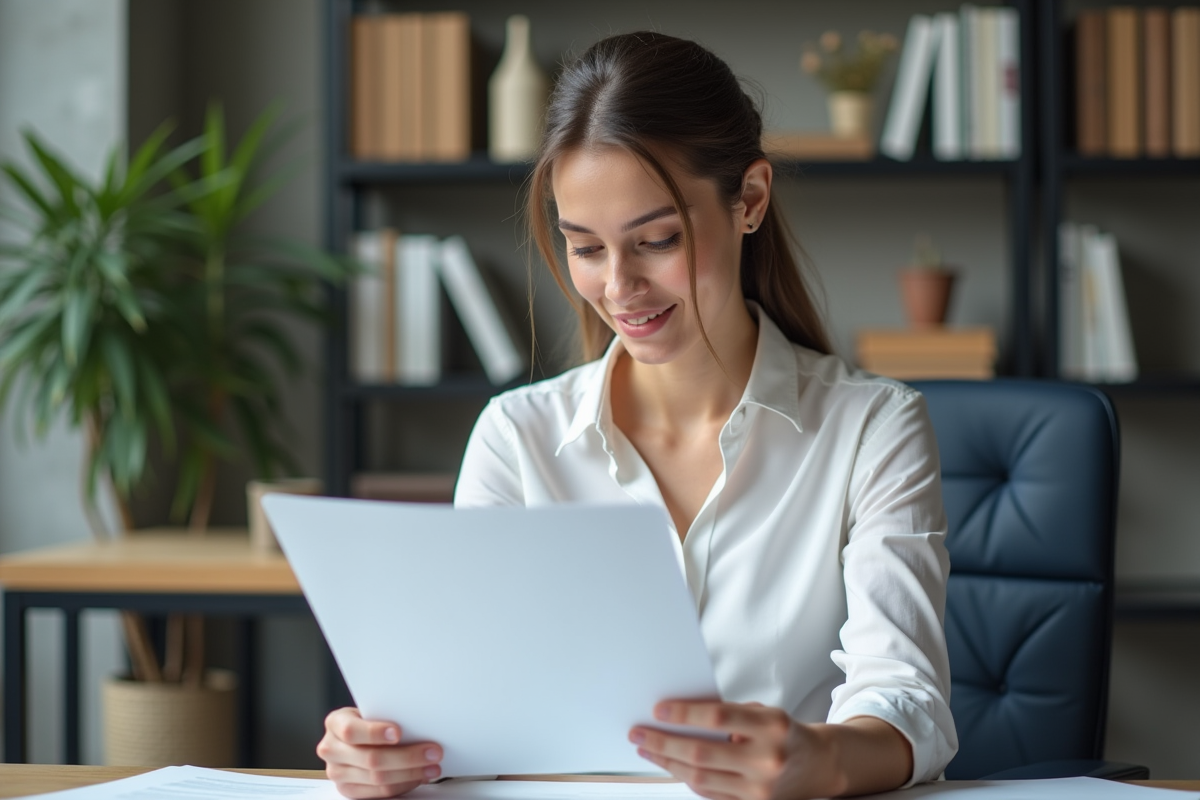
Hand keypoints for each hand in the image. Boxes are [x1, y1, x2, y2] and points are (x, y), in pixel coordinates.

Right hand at [317, 707, 443, 798]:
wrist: (355, 736)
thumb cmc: (368, 719)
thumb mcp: (370, 710)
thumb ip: (385, 715)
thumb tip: (420, 722)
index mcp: (335, 723)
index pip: (351, 730)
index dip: (375, 733)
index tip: (398, 732)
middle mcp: (331, 749)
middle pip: (370, 759)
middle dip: (407, 756)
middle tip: (433, 752)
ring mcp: (337, 773)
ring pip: (378, 778)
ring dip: (411, 773)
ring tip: (432, 767)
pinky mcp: (348, 790)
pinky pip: (379, 793)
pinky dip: (403, 784)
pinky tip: (418, 776)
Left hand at [629, 702, 912, 799]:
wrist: (819, 766)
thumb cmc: (784, 733)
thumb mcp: (763, 712)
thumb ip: (727, 714)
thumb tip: (679, 715)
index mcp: (772, 726)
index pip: (719, 716)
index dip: (685, 713)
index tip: (658, 710)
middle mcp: (767, 759)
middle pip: (703, 752)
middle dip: (663, 743)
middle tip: (639, 734)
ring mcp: (761, 788)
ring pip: (701, 778)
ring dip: (668, 764)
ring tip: (648, 750)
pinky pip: (710, 793)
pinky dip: (687, 779)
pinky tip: (672, 766)